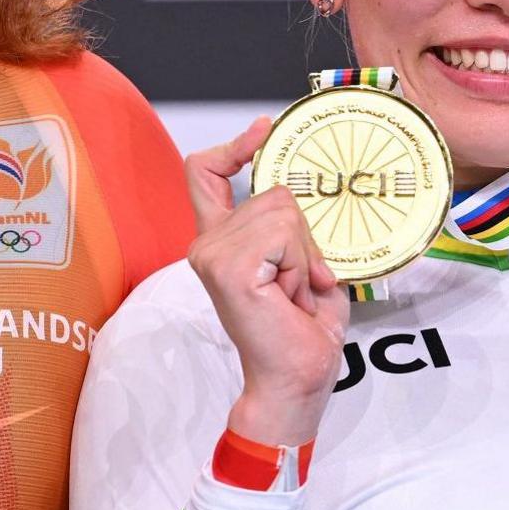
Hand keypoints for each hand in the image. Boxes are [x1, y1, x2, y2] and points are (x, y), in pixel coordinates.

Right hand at [185, 117, 347, 447]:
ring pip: (283, 211)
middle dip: (304, 235)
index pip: (204, 173)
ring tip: (293, 292)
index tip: (263, 130)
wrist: (296, 378)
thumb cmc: (301, 331)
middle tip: (300, 282)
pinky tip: (290, 296)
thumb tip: (303, 191)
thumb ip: (292, 229)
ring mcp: (212, 255)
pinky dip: (300, 264)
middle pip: (273, 192)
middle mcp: (207, 244)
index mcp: (221, 242)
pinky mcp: (228, 268)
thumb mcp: (301, 264)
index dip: (233, 146)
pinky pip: (284, 236)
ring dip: (304, 254)